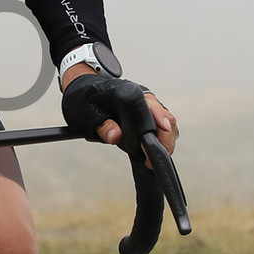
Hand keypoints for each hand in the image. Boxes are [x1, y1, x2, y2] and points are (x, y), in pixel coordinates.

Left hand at [62, 67, 177, 158]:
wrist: (88, 95)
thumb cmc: (86, 102)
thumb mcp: (86, 114)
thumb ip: (102, 125)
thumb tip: (115, 135)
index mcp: (126, 91)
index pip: (147, 103)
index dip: (158, 116)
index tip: (163, 129)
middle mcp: (143, 97)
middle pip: (164, 115)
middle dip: (164, 138)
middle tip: (152, 160)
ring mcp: (149, 107)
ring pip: (167, 123)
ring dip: (164, 142)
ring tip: (151, 162)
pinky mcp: (150, 117)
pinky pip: (163, 130)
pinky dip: (162, 143)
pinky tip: (152, 156)